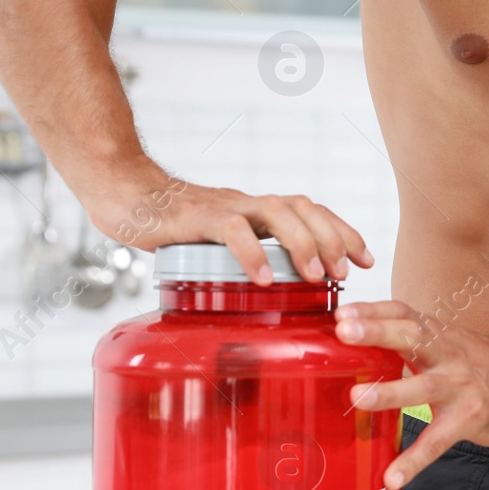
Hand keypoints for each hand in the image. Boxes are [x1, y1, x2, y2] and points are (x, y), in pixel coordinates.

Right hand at [81, 163, 372, 284]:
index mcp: (257, 210)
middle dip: (333, 239)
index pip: (312, 211)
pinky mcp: (196, 217)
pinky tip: (264, 279)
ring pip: (277, 213)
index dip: (343, 231)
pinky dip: (252, 254)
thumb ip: (241, 258)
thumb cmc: (169, 224)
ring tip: (316, 276)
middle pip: (304, 208)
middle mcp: (248, 203)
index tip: (366, 260)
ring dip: (302, 244)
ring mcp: (224, 207)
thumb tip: (269, 298)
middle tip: (346, 273)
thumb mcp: (216, 243)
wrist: (122, 191)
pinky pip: (231, 230)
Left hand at [335, 301, 488, 489]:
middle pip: (412, 337)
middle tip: (345, 332)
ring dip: (389, 392)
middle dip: (378, 332)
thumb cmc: (480, 364)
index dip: (373, 310)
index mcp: (437, 334)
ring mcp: (458, 387)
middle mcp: (447, 355)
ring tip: (358, 399)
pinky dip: (414, 460)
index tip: (342, 313)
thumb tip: (359, 341)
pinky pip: (437, 442)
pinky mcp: (467, 420)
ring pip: (422, 387)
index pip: (403, 312)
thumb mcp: (447, 343)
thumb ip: (410, 342)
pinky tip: (393, 476)